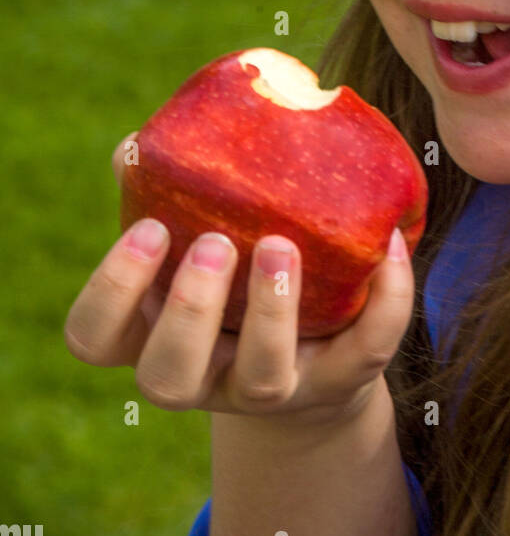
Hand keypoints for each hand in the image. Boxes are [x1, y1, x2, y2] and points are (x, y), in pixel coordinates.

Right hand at [63, 133, 415, 424]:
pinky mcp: (338, 384)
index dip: (114, 289)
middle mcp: (200, 376)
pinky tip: (388, 246)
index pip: (95, 336)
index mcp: (149, 335)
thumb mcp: (196, 236)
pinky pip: (363, 355)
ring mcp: (268, 391)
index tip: (153, 227)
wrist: (316, 351)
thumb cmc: (234, 273)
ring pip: (260, 381)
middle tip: (217, 243)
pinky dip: (383, 301)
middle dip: (189, 309)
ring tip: (282, 245)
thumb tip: (136, 144)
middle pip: (167, 375)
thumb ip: (165, 189)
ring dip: (270, 312)